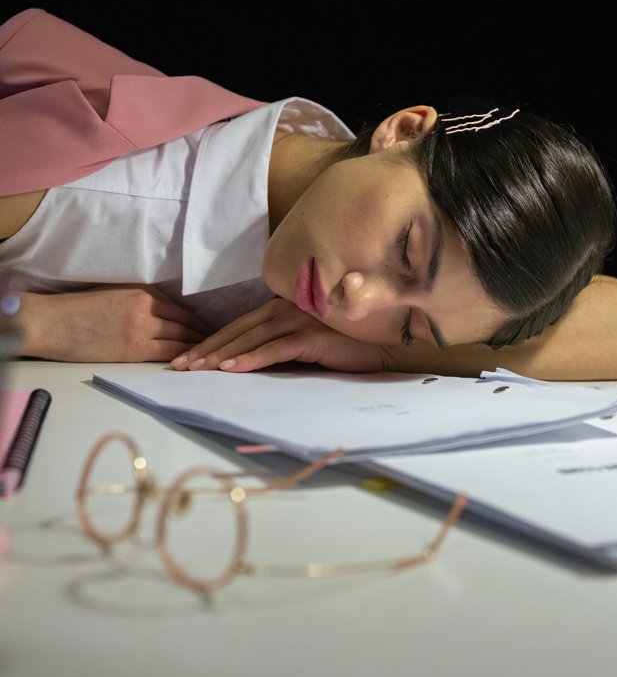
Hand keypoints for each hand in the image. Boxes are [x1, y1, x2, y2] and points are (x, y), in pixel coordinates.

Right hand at [18, 285, 207, 361]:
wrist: (51, 322)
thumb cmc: (77, 310)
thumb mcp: (115, 294)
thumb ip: (140, 301)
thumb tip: (163, 316)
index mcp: (143, 290)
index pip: (181, 308)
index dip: (197, 322)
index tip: (210, 330)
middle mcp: (148, 305)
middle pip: (186, 323)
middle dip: (204, 335)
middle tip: (220, 346)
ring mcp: (142, 326)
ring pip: (182, 338)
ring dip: (198, 348)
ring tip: (210, 358)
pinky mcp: (134, 347)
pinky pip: (169, 353)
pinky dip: (184, 359)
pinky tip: (193, 366)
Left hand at [170, 297, 387, 373]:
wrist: (378, 348)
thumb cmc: (338, 347)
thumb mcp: (300, 345)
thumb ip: (275, 346)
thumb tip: (240, 364)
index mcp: (279, 307)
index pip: (237, 326)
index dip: (210, 342)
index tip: (185, 358)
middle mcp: (285, 308)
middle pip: (238, 330)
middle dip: (207, 349)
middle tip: (179, 366)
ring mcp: (298, 319)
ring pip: (251, 338)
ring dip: (222, 354)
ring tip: (198, 369)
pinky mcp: (310, 335)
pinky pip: (275, 349)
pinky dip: (251, 358)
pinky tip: (232, 369)